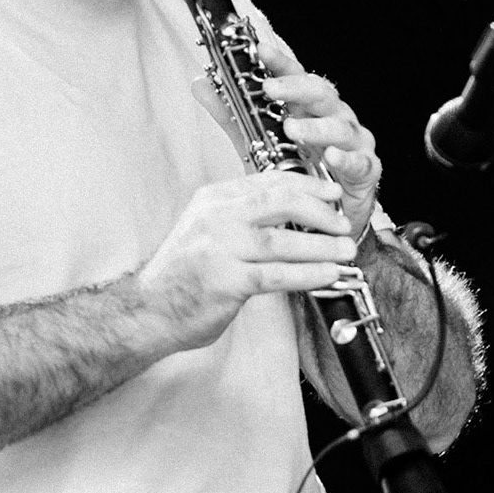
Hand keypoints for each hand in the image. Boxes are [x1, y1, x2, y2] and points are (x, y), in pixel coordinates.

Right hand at [135, 170, 358, 352]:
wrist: (147, 311)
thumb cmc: (184, 274)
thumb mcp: (207, 229)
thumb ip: (242, 215)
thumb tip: (294, 208)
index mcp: (213, 199)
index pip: (269, 181)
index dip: (308, 185)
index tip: (331, 193)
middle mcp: (215, 217)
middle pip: (281, 202)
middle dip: (320, 211)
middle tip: (344, 222)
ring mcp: (219, 248)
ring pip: (283, 241)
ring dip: (322, 246)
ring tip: (346, 250)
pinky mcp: (226, 280)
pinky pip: (278, 274)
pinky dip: (309, 274)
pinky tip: (329, 274)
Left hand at [252, 29, 382, 240]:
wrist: (323, 219)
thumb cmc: (297, 175)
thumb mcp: (258, 144)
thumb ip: (232, 116)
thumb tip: (201, 84)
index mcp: (310, 108)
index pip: (297, 77)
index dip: (281, 62)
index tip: (261, 51)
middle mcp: (335, 118)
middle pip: (321, 94)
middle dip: (296, 89)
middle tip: (271, 90)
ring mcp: (354, 143)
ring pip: (341, 126)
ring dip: (316, 126)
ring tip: (293, 130)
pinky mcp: (367, 170)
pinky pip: (360, 162)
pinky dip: (346, 159)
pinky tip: (332, 157)